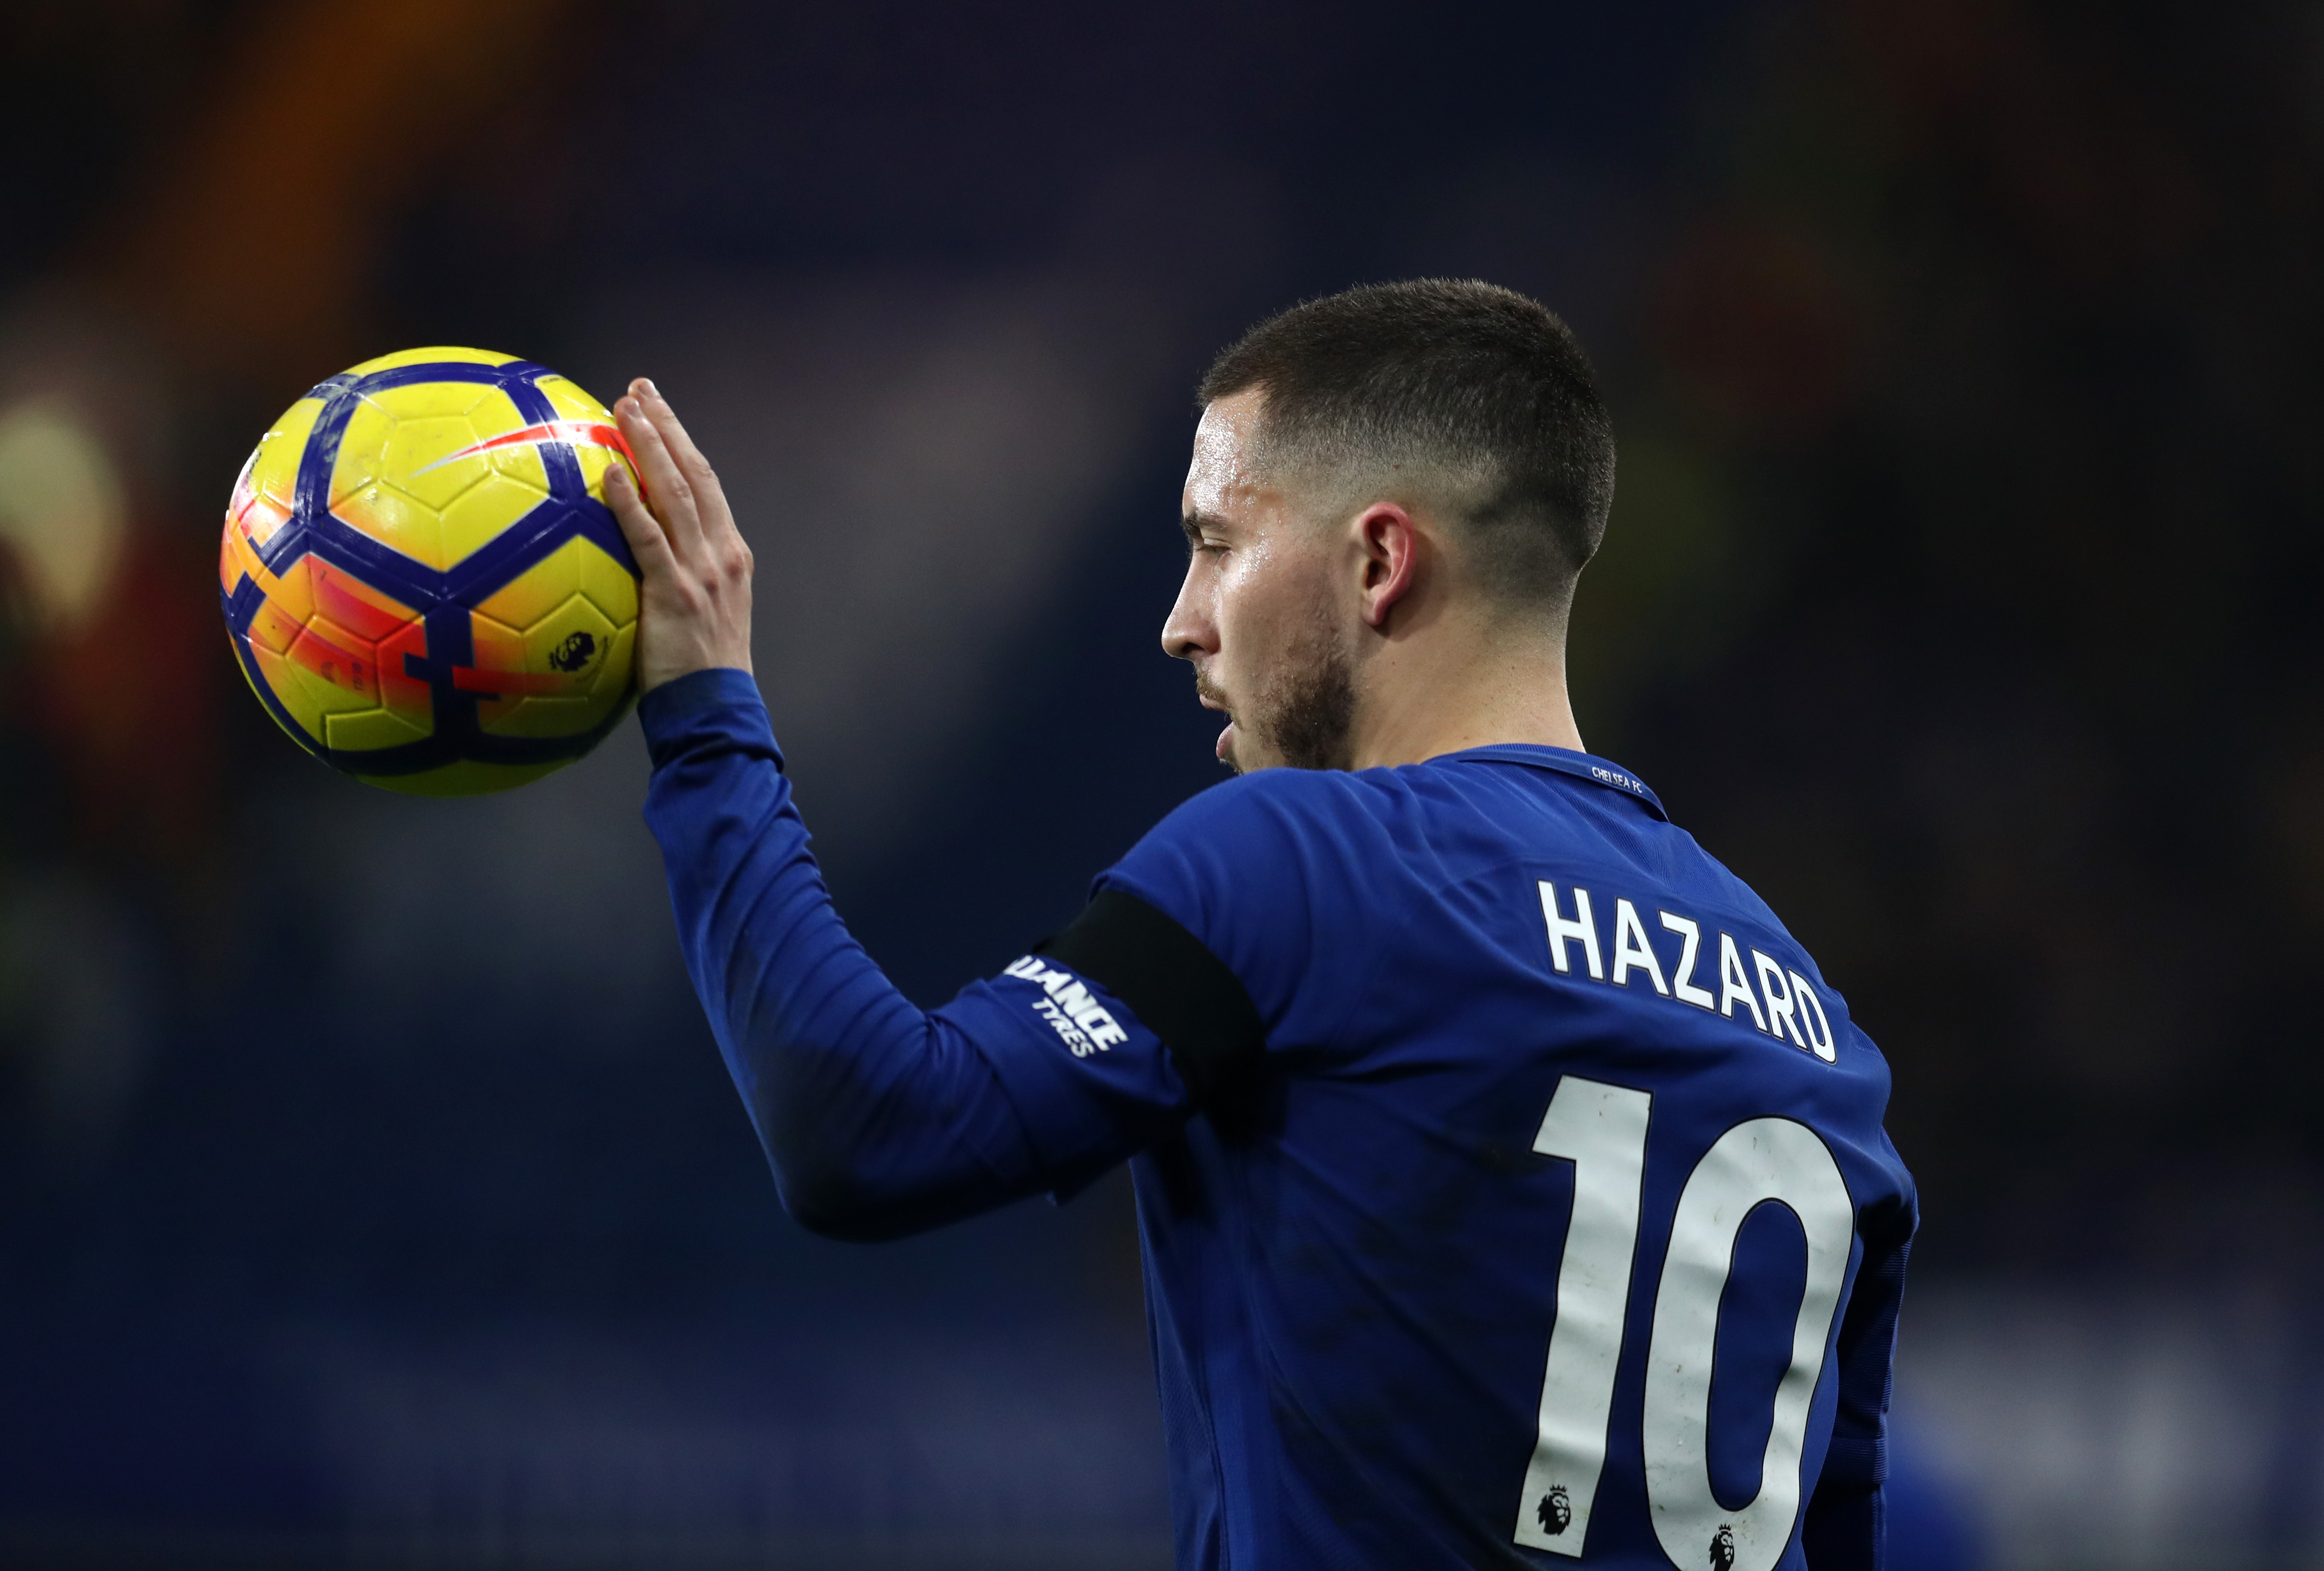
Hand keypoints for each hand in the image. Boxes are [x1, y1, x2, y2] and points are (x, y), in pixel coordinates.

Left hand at [602, 378, 754, 693]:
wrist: (716, 713)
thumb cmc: (699, 675)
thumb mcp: (700, 619)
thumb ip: (674, 581)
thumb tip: (629, 561)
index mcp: (730, 556)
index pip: (707, 486)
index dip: (682, 443)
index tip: (658, 411)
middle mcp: (722, 554)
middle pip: (695, 474)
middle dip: (667, 427)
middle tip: (639, 390)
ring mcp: (702, 572)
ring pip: (676, 492)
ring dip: (650, 445)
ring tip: (624, 409)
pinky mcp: (676, 593)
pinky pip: (648, 537)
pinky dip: (631, 501)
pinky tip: (612, 470)